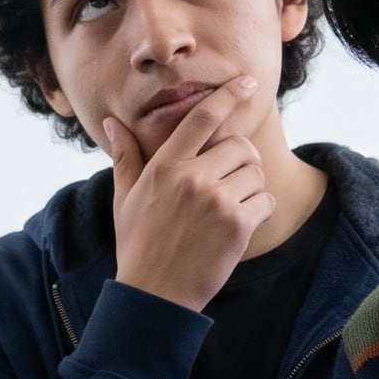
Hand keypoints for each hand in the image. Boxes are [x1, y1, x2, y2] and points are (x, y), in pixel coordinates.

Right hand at [103, 76, 279, 311]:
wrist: (154, 296)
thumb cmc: (138, 246)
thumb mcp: (125, 199)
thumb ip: (126, 157)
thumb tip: (113, 123)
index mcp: (165, 167)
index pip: (203, 118)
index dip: (229, 95)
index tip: (248, 82)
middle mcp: (191, 178)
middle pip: (240, 146)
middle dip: (242, 161)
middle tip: (229, 183)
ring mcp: (216, 201)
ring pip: (256, 173)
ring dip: (250, 188)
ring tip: (227, 210)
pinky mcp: (237, 225)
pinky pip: (265, 201)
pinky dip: (258, 212)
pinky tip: (237, 228)